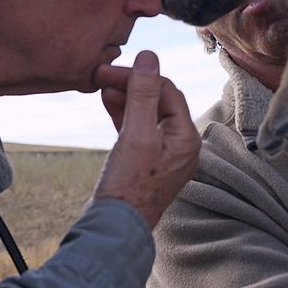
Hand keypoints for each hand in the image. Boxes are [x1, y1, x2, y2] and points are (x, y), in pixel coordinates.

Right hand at [92, 51, 200, 228]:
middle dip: (131, 85)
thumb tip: (149, 57)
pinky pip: (138, 130)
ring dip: (125, 97)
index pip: (166, 91)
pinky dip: (124, 115)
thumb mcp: (135, 135)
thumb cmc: (128, 187)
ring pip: (146, 114)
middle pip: (158, 101)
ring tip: (101, 86)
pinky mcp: (147, 163)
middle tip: (101, 74)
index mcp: (186, 137)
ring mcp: (165, 155)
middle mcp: (181, 145)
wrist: (113, 230)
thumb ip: (142, 94)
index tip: (108, 70)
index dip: (138, 76)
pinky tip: (107, 102)